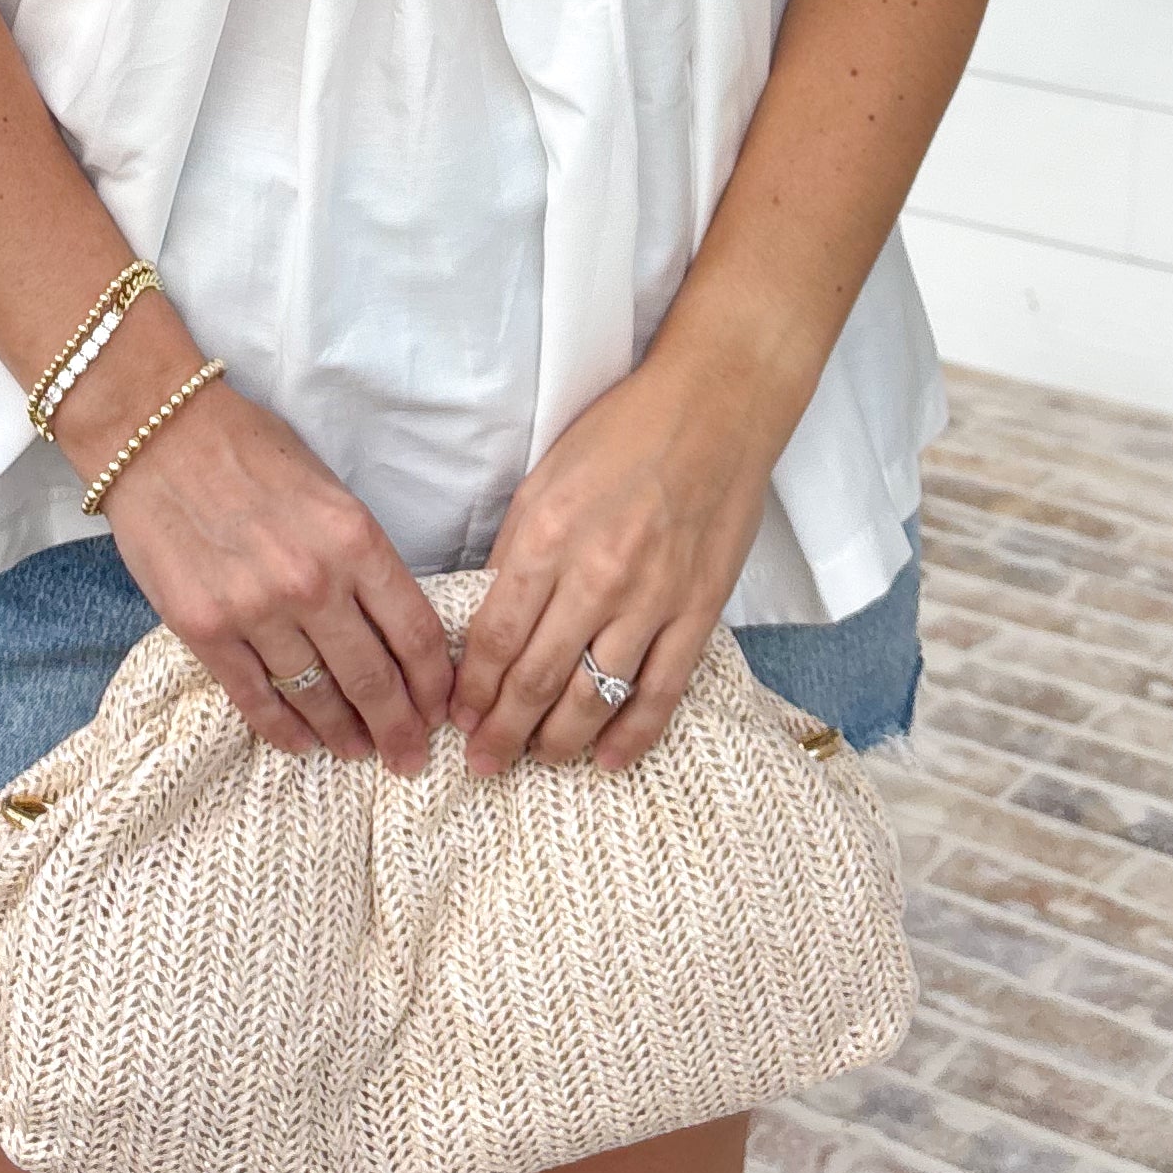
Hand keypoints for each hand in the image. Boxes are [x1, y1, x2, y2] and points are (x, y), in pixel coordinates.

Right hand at [97, 379, 453, 774]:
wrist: (158, 433)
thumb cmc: (250, 449)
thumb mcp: (329, 490)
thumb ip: (360, 555)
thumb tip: (390, 622)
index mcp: (355, 539)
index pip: (416, 632)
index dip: (434, 684)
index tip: (440, 710)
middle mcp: (313, 582)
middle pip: (374, 678)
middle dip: (399, 728)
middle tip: (410, 758)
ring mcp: (256, 611)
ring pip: (316, 696)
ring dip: (343, 733)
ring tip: (357, 751)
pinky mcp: (205, 630)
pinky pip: (255, 698)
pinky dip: (282, 729)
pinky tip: (301, 744)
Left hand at [448, 350, 777, 775]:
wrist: (715, 409)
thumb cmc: (624, 432)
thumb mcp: (546, 478)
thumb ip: (518, 549)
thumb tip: (492, 614)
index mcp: (548, 535)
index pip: (497, 635)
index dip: (473, 688)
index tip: (457, 717)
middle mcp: (596, 576)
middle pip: (537, 679)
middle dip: (502, 731)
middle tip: (482, 763)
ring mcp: (652, 600)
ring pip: (594, 697)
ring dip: (557, 741)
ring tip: (534, 760)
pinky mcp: (698, 612)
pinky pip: (661, 691)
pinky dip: (633, 734)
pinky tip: (608, 760)